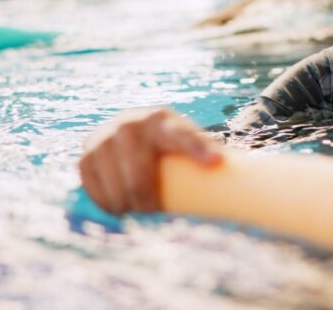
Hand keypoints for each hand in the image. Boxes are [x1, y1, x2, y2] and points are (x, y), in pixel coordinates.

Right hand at [78, 107, 222, 213]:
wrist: (132, 132)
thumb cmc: (171, 146)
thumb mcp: (191, 144)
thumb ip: (212, 156)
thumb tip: (246, 181)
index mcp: (161, 120)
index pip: (182, 136)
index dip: (199, 149)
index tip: (216, 162)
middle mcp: (131, 124)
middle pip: (140, 171)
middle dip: (147, 197)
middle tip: (156, 211)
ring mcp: (105, 137)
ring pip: (114, 179)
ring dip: (124, 201)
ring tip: (136, 212)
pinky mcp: (86, 154)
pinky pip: (90, 181)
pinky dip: (103, 198)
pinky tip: (116, 209)